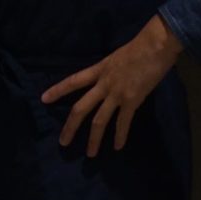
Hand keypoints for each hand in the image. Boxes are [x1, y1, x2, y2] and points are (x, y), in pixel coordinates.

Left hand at [41, 15, 182, 156]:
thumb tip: (108, 84)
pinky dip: (120, 136)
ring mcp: (116, 93)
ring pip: (99, 121)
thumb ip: (109, 72)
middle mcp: (103, 84)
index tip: (44, 99)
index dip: (58, 90)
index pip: (73, 81)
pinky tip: (117, 147)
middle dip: (70, 127)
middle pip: (80, 108)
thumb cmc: (140, 47)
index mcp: (99, 70)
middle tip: (63, 143)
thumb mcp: (117, 57)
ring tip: (90, 154)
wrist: (157, 44)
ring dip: (94, 140)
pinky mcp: (131, 100)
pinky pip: (122, 122)